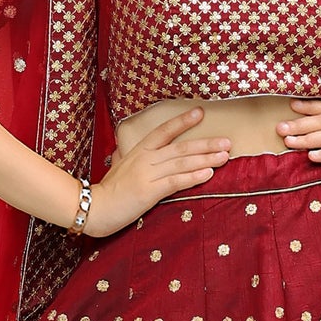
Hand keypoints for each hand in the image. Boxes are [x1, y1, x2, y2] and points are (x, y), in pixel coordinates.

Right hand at [82, 106, 230, 237]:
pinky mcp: (149, 191)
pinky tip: (208, 174)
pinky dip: (193, 177)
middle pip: (180, 147)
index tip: (200, 112)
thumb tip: (123, 152)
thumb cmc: (108, 190)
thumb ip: (126, 158)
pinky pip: (175, 181)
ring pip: (182, 163)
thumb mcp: (117, 167)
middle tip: (227, 142)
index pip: (163, 131)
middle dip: (206, 143)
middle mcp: (145, 158)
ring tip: (224, 156)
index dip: (182, 121)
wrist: (94, 208)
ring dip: (206, 159)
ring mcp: (147, 174)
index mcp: (139, 151)